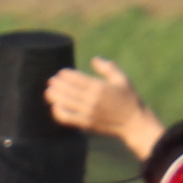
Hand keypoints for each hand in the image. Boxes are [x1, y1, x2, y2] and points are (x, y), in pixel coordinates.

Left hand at [48, 57, 169, 159]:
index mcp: (100, 87)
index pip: (76, 78)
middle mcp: (91, 100)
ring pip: (64, 103)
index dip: (66, 75)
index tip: (61, 73)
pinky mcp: (85, 124)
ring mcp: (87, 113)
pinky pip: (66, 117)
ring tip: (48, 91)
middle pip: (67, 90)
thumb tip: (94, 59)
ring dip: (54, 96)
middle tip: (51, 81)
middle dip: (57, 84)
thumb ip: (108, 67)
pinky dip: (58, 112)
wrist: (134, 123)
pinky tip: (55, 107)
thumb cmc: (129, 98)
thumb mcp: (122, 79)